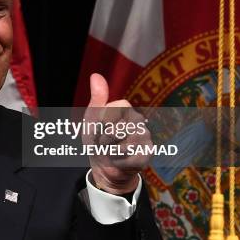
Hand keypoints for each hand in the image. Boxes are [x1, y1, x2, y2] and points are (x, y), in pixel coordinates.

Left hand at [83, 73, 152, 194]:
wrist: (104, 165)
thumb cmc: (97, 139)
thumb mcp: (92, 119)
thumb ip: (97, 98)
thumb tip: (95, 75)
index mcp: (124, 108)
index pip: (113, 109)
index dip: (101, 123)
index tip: (98, 128)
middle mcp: (138, 119)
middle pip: (115, 130)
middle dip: (103, 140)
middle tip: (103, 143)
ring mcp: (145, 136)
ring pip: (122, 145)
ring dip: (110, 152)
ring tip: (111, 152)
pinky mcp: (148, 153)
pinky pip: (128, 158)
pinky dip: (117, 162)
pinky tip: (118, 161)